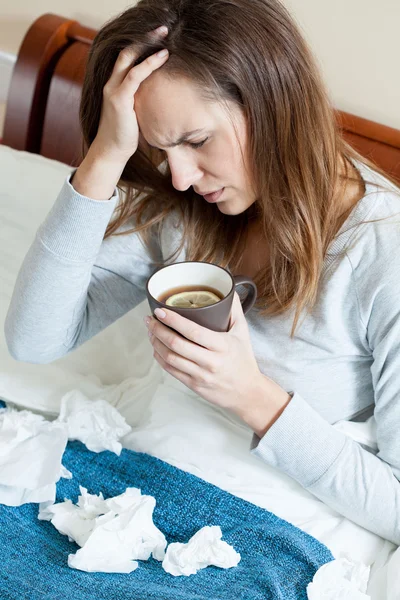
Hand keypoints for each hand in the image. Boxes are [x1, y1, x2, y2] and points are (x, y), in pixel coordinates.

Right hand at [93, 25, 168, 162]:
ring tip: (165, 35)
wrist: (112, 151)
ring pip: (129, 58)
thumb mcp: (136, 112)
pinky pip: (135, 75)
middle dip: (145, 37)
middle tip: (163, 28)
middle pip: (127, 51)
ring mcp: (114, 89)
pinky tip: (163, 56)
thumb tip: (162, 96)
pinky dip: (150, 63)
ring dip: (148, 44)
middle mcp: (112, 83)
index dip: (142, 44)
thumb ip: (143, 99)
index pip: (127, 57)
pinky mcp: (119, 99)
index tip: (159, 37)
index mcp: (116, 85)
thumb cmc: (126, 135)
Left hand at [145, 292, 290, 432]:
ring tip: (150, 331)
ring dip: (156, 343)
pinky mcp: (193, 385)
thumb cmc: (244, 360)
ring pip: (170, 358)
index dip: (173, 320)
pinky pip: (171, 370)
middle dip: (158, 330)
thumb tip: (228, 290)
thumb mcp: (243, 333)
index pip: (192, 331)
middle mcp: (210, 361)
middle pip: (176, 344)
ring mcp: (200, 375)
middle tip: (150, 319)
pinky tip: (156, 348)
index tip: (160, 311)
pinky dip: (160, 358)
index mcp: (222, 346)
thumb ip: (235, 311)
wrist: (247, 392)